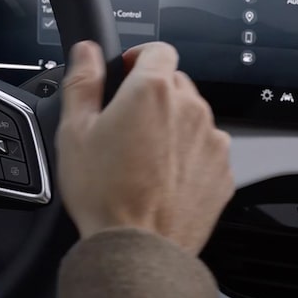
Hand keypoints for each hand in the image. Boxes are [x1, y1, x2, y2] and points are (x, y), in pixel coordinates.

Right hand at [56, 41, 232, 252]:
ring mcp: (211, 141)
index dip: (139, 57)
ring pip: (193, 117)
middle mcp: (190, 108)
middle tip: (125, 125)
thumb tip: (86, 52)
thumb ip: (82, 81)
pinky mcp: (223, 171)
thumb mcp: (74, 131)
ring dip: (172, 126)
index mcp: (152, 91)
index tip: (127, 73)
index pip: (158, 49)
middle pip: (176, 83)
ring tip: (142, 157)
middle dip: (153, 95)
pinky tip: (161, 178)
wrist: (138, 247)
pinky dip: (188, 156)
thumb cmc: (105, 194)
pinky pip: (206, 150)